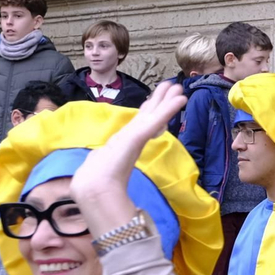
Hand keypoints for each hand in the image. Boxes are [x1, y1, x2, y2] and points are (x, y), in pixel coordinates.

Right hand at [70, 81, 188, 234]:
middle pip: (147, 114)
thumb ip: (114, 177)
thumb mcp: (111, 178)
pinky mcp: (135, 136)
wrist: (94, 189)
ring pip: (152, 113)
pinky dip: (168, 109)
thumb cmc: (102, 185)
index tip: (158, 101)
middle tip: (172, 85)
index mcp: (125, 145)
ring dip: (163, 99)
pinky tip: (180, 99)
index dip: (151, 112)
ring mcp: (131, 135)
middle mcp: (128, 137)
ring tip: (174, 85)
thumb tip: (123, 189)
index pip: (141, 126)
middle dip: (158, 100)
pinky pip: (155, 119)